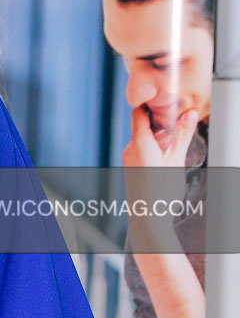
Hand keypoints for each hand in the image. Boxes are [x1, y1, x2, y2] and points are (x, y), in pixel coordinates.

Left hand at [123, 105, 197, 252]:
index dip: (149, 103)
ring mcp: (128, 159)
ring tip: (174, 139)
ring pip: (142, 138)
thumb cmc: (162, 193)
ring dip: (157, 135)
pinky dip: (152, 147)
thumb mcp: (176, 161)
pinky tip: (165, 155)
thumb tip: (189, 113)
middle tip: (177, 117)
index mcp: (139, 144)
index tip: (162, 98)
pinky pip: (140, 150)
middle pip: (141, 125)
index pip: (138, 113)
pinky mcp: (130, 168)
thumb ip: (182, 135)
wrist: (148, 220)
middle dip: (158, 120)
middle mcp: (130, 149)